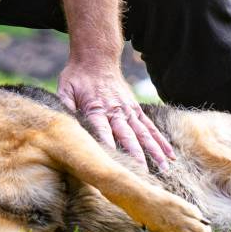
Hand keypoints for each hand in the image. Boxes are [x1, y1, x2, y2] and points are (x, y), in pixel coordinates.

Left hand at [58, 57, 174, 171]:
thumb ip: (64, 109)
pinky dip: (161, 140)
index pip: (103, 131)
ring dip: (154, 151)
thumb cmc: (77, 77)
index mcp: (96, 109)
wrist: (96, 57)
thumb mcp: (64, 90)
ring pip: (144, 133)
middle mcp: (115, 111)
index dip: (109, 146)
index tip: (115, 163)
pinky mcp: (135, 109)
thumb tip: (61, 128)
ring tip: (164, 168)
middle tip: (143, 174)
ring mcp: (128, 110)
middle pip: (128, 136)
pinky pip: (150, 126)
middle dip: (136, 155)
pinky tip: (170, 154)